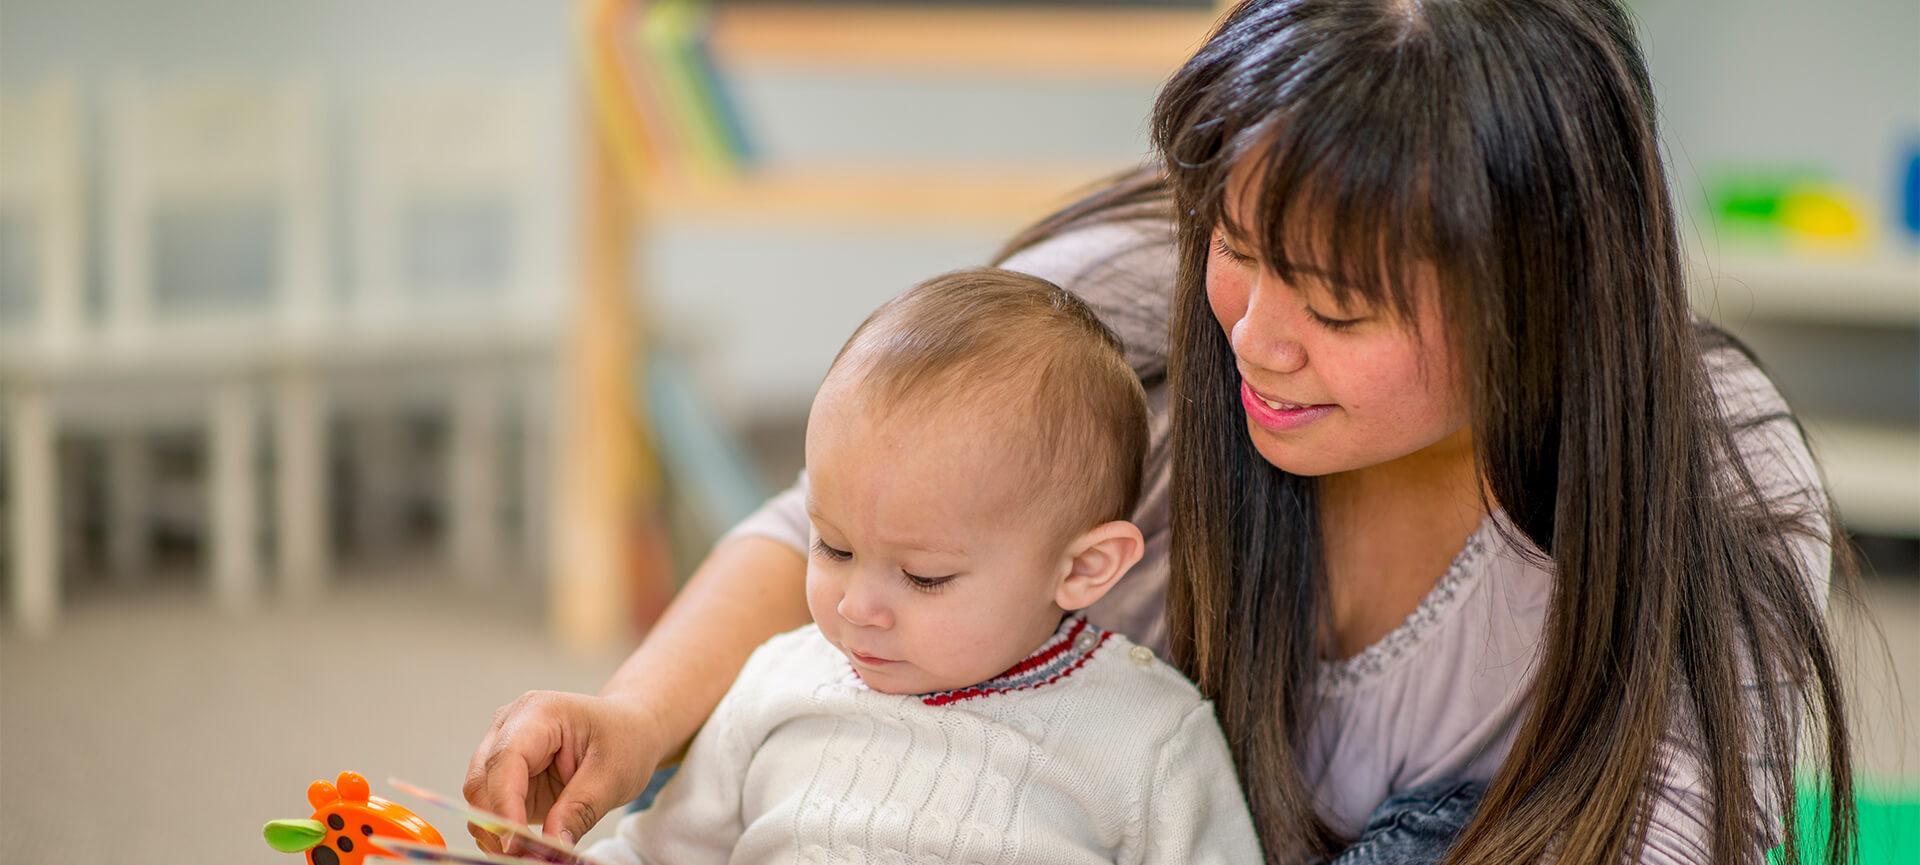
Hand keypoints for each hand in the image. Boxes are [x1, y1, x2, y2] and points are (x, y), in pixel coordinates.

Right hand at [463, 690, 662, 854]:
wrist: (629, 730)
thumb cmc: (624, 740)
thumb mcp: (612, 775)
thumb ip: (579, 810)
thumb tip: (549, 845)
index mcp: (538, 713)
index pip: (505, 760)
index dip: (505, 806)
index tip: (517, 844)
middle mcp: (509, 727)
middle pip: (482, 782)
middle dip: (498, 824)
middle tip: (528, 857)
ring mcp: (502, 749)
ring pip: (479, 799)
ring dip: (497, 832)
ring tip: (534, 854)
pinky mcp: (506, 776)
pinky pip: (490, 809)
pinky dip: (503, 832)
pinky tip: (528, 845)